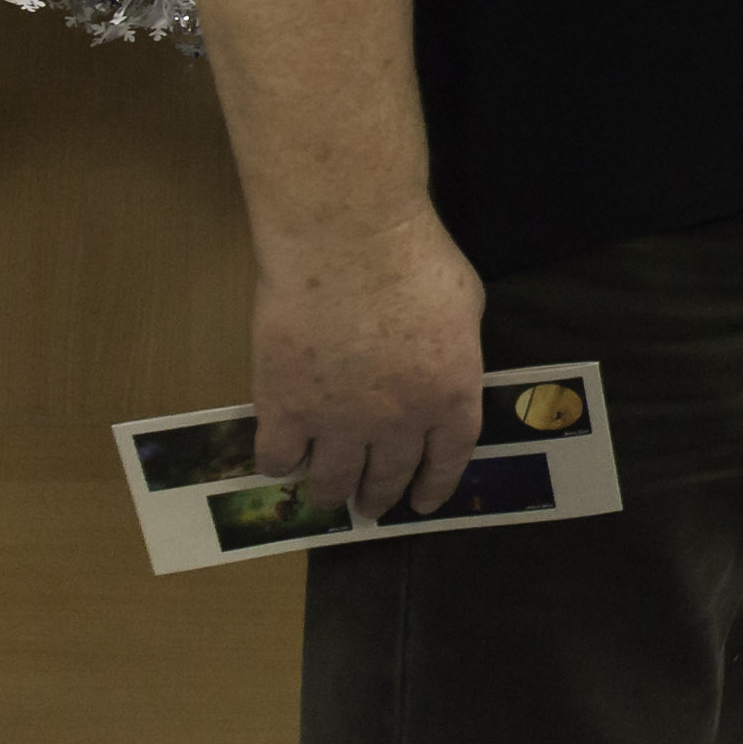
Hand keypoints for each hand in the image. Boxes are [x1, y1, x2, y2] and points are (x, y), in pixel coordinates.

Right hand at [249, 210, 485, 521]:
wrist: (348, 240)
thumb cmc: (415, 258)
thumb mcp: (465, 305)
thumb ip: (455, 350)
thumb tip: (441, 365)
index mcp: (449, 398)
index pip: (445, 462)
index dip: (433, 487)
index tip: (421, 504)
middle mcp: (397, 424)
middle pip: (386, 478)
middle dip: (377, 497)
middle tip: (368, 504)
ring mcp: (337, 422)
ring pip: (329, 481)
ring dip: (329, 492)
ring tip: (324, 493)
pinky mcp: (284, 408)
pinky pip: (277, 457)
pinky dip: (280, 463)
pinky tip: (282, 457)